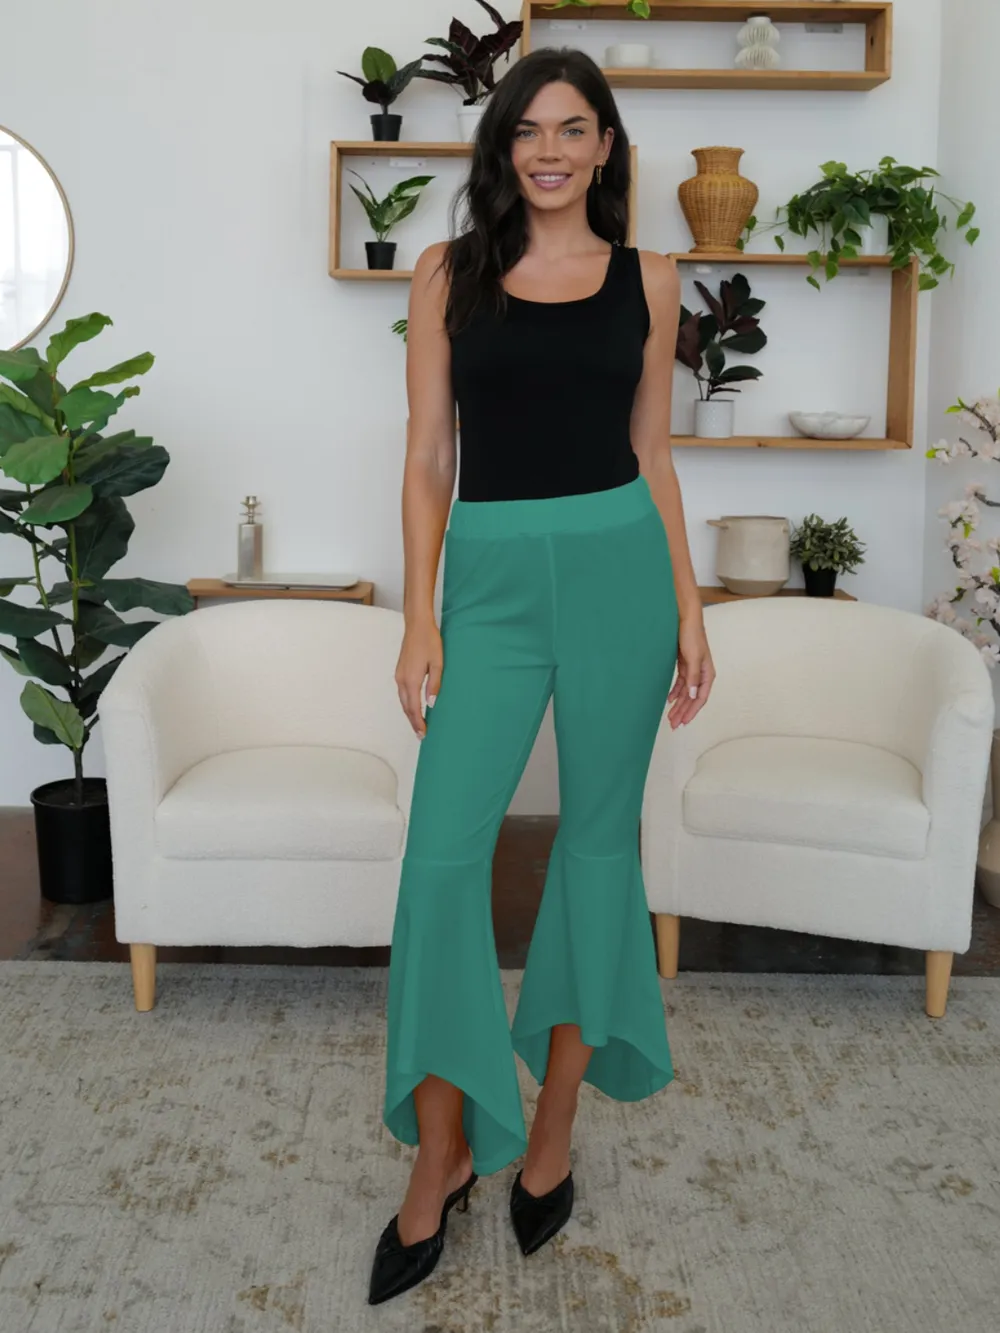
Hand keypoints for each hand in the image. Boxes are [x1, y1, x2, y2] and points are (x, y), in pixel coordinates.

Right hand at [395, 618, 442, 737]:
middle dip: (413, 722)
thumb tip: (431, 704)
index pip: (414, 708)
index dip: (418, 722)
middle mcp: (402, 680)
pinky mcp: (400, 671)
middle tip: (421, 734)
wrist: (417, 625)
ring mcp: (399, 675)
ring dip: (410, 713)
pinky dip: (407, 703)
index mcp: (411, 680)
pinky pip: (402, 693)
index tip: (424, 733)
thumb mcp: (438, 663)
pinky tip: (414, 706)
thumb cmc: (429, 641)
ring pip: (403, 701)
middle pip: (406, 707)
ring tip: (418, 724)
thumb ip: (434, 684)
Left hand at [667, 615, 714, 728]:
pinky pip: (680, 684)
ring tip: (670, 717)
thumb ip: (693, 677)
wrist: (686, 619)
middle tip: (673, 725)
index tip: (684, 722)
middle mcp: (701, 674)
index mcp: (707, 674)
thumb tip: (694, 696)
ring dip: (678, 705)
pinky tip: (669, 700)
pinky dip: (675, 693)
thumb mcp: (693, 657)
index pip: (701, 698)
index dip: (692, 711)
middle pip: (692, 698)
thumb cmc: (692, 635)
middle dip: (683, 712)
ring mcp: (692, 670)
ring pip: (686, 693)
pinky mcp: (684, 665)